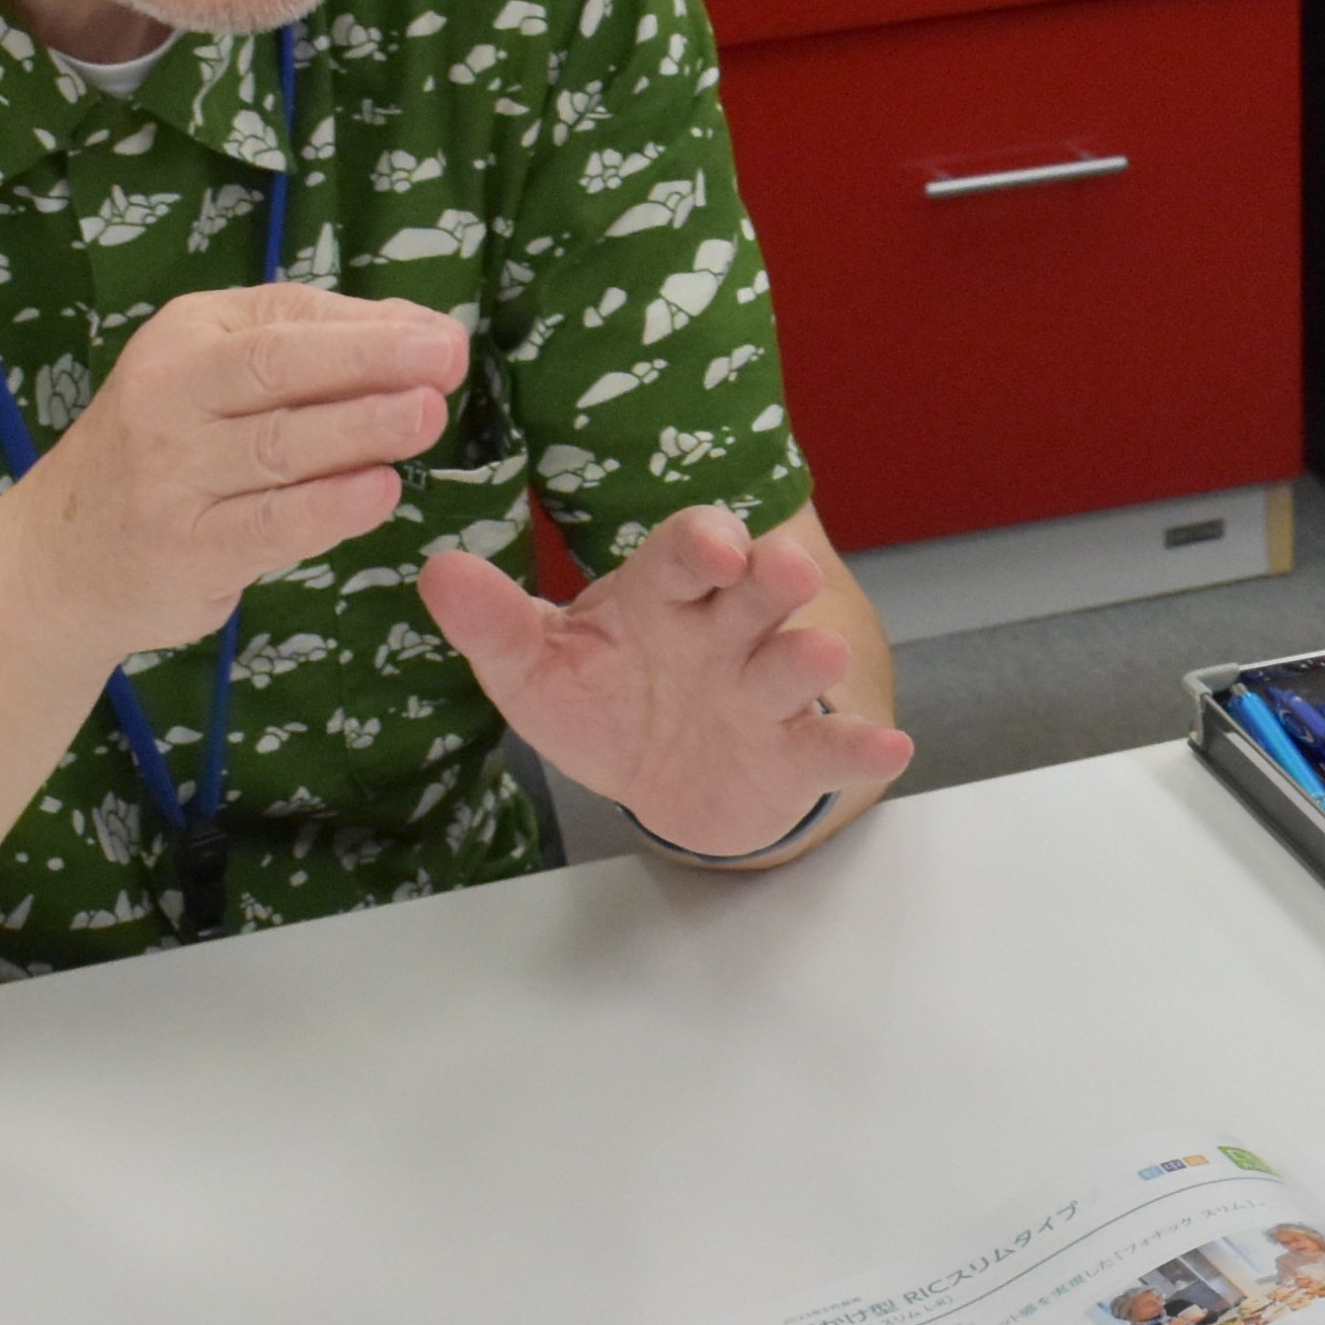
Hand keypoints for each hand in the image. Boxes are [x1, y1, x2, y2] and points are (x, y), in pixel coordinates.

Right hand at [0, 283, 466, 664]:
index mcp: (184, 337)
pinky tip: (379, 494)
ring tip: (427, 417)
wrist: (57, 558)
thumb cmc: (166, 452)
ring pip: (278, 445)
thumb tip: (425, 328)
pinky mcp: (184, 549)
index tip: (443, 336)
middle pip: (277, 368)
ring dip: (360, 429)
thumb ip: (312, 348)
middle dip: (368, 359)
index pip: (285, 320)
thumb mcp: (217, 379)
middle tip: (446, 361)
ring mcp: (170, 475)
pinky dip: (328, 509)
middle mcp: (167, 396)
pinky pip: (269, 524)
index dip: (369, 326)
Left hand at [417, 505, 912, 867]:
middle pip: (759, 590)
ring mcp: (764, 692)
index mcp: (664, 596)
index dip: (704, 544)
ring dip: (808, 658)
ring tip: (813, 656)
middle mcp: (725, 632)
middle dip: (772, 579)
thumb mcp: (536, 668)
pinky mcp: (792, 754)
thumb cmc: (602, 703)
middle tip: (779, 573)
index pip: (689, 550)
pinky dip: (858, 746)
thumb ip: (493, 623)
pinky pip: (831, 746)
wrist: (659, 781)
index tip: (712, 550)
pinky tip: (888, 746)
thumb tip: (435, 570)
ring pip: (794, 663)